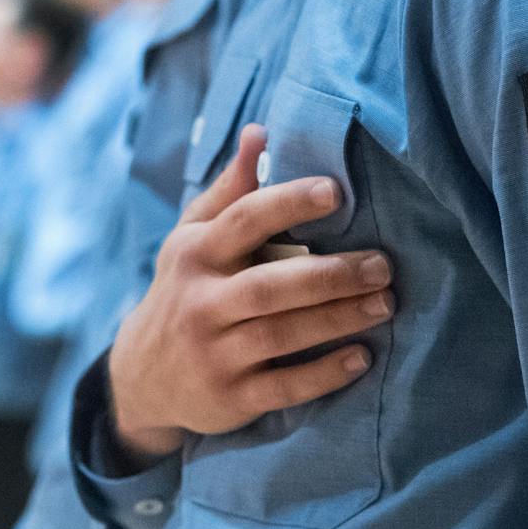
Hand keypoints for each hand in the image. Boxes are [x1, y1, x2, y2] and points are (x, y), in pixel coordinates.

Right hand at [108, 124, 394, 461]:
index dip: (288, 203)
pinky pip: (284, 386)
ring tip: (386, 304)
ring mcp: (214, 353)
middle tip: (383, 265)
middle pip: (270, 285)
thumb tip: (259, 131)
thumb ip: (229, 190)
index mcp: (195, 255)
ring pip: (281, 334)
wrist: (141, 378)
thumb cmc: (183, 291)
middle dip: (331, 274)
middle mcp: (200, 303)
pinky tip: (362, 357)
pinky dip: (324, 374)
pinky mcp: (230, 397)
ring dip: (338, 319)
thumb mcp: (191, 239)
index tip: (336, 191)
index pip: (242, 221)